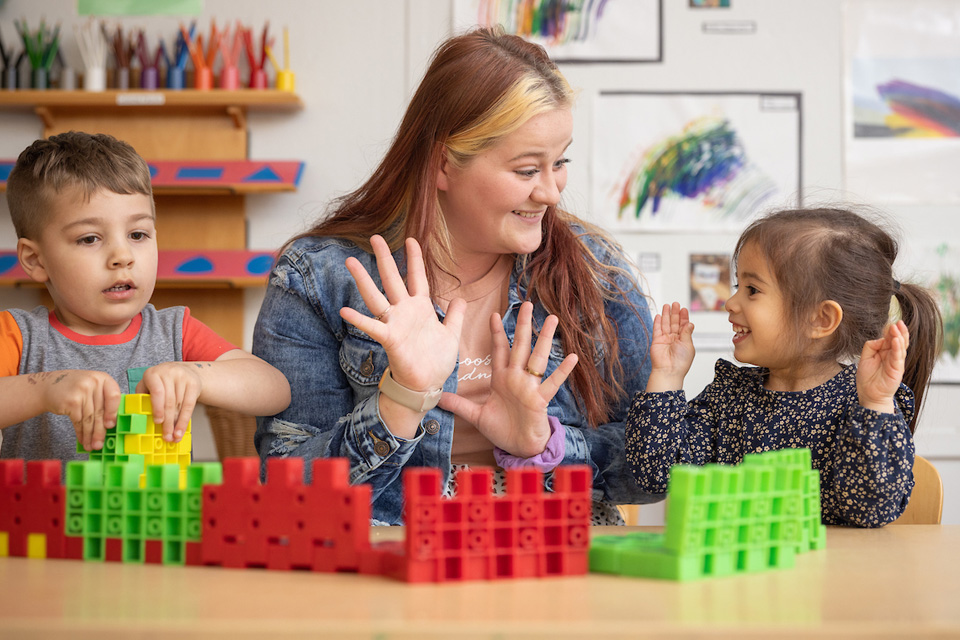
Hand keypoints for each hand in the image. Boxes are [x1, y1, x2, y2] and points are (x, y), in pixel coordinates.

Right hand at [39, 370, 121, 450]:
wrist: (48, 385)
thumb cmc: (76, 389)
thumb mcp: (93, 387)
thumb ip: (103, 400)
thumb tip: (112, 425)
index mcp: (103, 378)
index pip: (114, 396)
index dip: (112, 413)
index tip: (111, 426)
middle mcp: (93, 383)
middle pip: (100, 411)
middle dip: (100, 431)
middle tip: (100, 444)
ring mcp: (81, 391)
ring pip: (89, 418)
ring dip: (90, 435)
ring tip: (91, 446)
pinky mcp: (71, 401)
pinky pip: (78, 421)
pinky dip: (80, 432)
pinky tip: (82, 439)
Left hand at [136, 362, 204, 441]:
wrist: (182, 370)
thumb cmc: (160, 383)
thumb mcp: (147, 385)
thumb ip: (142, 398)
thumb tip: (138, 418)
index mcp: (153, 374)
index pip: (157, 392)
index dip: (157, 408)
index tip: (157, 422)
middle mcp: (169, 373)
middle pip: (169, 401)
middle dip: (168, 421)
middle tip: (166, 436)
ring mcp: (183, 377)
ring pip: (180, 405)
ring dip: (176, 424)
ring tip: (174, 437)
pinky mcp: (193, 384)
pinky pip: (190, 405)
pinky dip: (185, 420)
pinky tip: (181, 430)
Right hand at [340, 235, 464, 393]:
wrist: (427, 384)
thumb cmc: (436, 361)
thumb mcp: (451, 334)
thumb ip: (455, 315)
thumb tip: (461, 298)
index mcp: (421, 308)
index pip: (417, 278)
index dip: (414, 259)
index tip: (411, 239)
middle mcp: (405, 311)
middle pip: (392, 279)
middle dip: (384, 258)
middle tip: (375, 237)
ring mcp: (395, 324)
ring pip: (377, 296)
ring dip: (363, 280)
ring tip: (350, 261)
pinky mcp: (389, 339)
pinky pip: (372, 327)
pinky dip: (358, 320)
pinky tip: (344, 311)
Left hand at [438, 301, 578, 457]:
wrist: (519, 448)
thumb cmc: (502, 430)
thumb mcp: (477, 416)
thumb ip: (459, 405)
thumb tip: (438, 398)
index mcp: (501, 379)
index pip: (499, 350)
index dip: (497, 333)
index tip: (493, 314)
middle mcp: (516, 378)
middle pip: (520, 346)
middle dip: (523, 325)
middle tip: (527, 304)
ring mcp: (530, 387)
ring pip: (538, 357)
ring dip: (544, 338)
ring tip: (552, 319)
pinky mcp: (540, 399)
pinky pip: (552, 383)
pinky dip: (562, 371)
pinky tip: (572, 357)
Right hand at [646, 302, 694, 391]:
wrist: (668, 370)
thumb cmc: (680, 361)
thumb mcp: (688, 345)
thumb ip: (687, 333)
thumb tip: (690, 323)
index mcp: (684, 340)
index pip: (684, 326)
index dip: (684, 317)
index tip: (683, 309)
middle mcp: (674, 339)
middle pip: (674, 323)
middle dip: (675, 313)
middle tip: (675, 304)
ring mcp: (665, 339)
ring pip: (665, 324)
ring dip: (666, 315)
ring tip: (667, 306)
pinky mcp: (656, 341)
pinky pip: (657, 329)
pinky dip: (657, 322)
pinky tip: (658, 315)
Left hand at [857, 320, 908, 413]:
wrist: (869, 395)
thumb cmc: (867, 378)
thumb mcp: (864, 358)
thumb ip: (870, 347)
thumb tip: (880, 338)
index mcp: (884, 353)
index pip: (889, 339)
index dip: (889, 331)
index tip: (890, 323)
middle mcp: (891, 356)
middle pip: (897, 341)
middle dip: (898, 331)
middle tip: (897, 322)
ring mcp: (895, 363)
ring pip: (900, 347)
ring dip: (899, 337)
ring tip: (897, 328)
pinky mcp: (897, 370)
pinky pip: (898, 357)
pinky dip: (897, 348)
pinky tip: (896, 340)